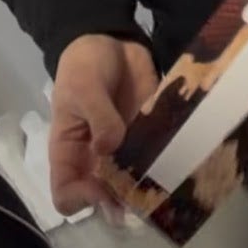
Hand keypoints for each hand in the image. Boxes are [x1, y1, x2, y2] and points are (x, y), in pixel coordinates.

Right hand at [49, 34, 158, 215]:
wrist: (112, 42)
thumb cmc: (85, 65)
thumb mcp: (84, 86)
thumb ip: (98, 117)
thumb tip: (109, 149)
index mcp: (70, 152)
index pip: (66, 195)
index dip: (81, 200)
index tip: (102, 190)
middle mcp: (97, 161)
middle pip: (105, 200)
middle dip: (123, 206)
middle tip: (143, 201)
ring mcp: (126, 153)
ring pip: (135, 188)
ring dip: (150, 193)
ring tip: (166, 189)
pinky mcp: (149, 141)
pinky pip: (159, 164)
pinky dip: (170, 169)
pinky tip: (182, 166)